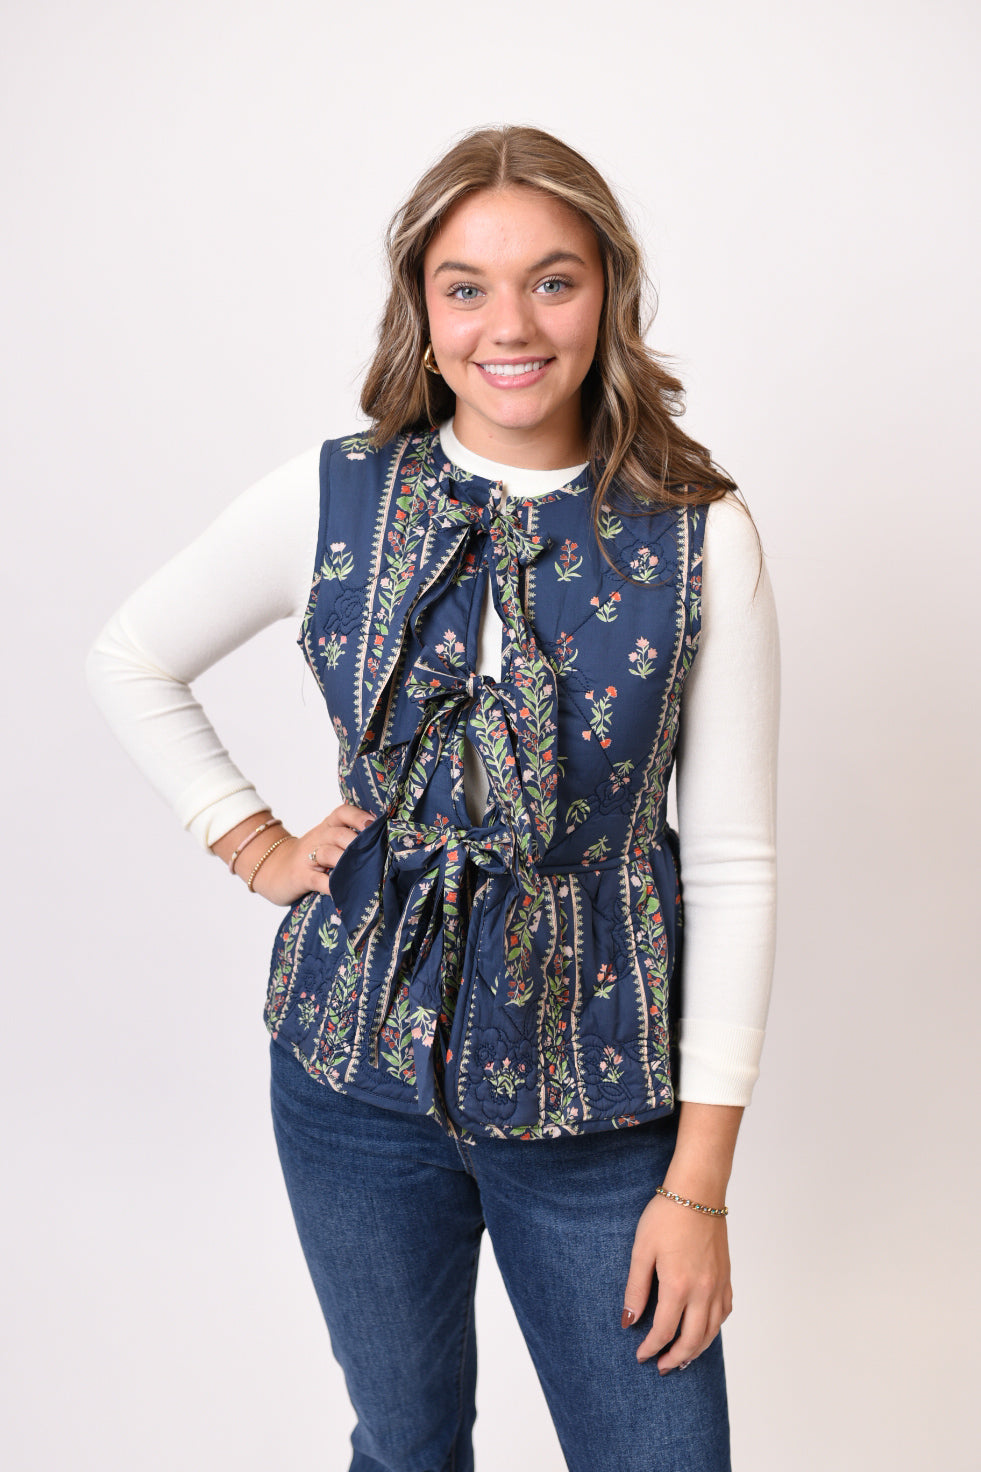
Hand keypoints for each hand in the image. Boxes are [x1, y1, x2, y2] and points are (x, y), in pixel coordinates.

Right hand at [219, 804, 375, 904]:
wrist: (273, 869)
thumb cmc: (309, 856)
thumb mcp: (326, 840)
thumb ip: (348, 837)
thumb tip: (384, 843)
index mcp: (327, 827)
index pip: (342, 812)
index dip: (359, 816)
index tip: (375, 825)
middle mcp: (318, 838)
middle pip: (339, 833)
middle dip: (358, 843)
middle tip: (376, 854)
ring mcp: (307, 858)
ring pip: (329, 853)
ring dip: (347, 862)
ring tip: (364, 872)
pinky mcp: (301, 877)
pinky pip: (318, 880)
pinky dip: (332, 886)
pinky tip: (344, 891)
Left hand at [622, 1191, 732, 1374]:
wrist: (698, 1192)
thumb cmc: (666, 1216)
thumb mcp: (641, 1250)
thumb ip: (635, 1289)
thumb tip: (629, 1321)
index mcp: (678, 1286)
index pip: (665, 1331)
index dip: (651, 1348)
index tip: (640, 1356)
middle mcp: (703, 1291)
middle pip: (691, 1340)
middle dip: (675, 1359)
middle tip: (661, 1367)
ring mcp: (718, 1285)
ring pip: (711, 1331)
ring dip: (696, 1350)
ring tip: (681, 1359)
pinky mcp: (727, 1277)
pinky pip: (724, 1313)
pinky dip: (713, 1329)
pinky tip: (704, 1331)